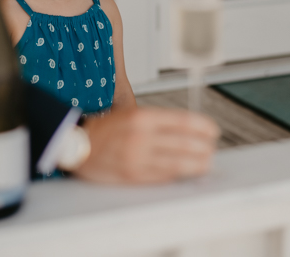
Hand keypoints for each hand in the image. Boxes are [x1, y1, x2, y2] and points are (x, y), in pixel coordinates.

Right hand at [72, 107, 219, 183]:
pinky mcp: (133, 175)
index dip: (202, 127)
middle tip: (211, 149)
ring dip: (196, 164)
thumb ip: (158, 121)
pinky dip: (177, 175)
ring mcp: (137, 158)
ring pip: (176, 163)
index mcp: (142, 117)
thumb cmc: (106, 128)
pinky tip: (185, 173)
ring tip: (205, 163)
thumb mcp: (131, 113)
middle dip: (202, 148)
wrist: (77, 143)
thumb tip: (187, 131)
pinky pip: (162, 176)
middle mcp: (140, 136)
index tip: (212, 131)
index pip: (182, 121)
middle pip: (183, 143)